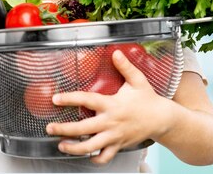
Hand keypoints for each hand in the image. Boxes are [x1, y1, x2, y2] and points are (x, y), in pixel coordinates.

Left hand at [46, 50, 171, 164]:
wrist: (162, 119)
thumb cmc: (148, 99)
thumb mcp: (137, 80)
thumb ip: (125, 67)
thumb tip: (116, 53)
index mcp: (112, 104)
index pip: (87, 100)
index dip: (70, 99)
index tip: (56, 99)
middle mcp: (110, 122)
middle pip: (82, 129)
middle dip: (63, 129)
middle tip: (50, 128)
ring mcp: (114, 136)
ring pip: (90, 147)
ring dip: (73, 148)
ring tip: (61, 145)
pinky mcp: (118, 146)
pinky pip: (104, 157)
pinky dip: (94, 159)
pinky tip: (85, 156)